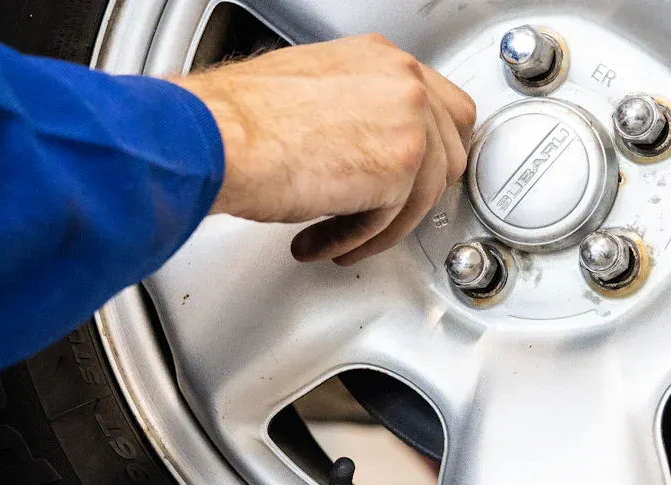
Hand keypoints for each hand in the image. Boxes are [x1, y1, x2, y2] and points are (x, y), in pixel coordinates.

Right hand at [171, 34, 476, 264]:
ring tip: (340, 235)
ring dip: (383, 224)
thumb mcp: (308, 94)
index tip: (412, 173)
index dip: (430, 147)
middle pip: (450, 149)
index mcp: (380, 58)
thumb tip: (360, 146)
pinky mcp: (400, 168)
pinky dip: (359, 239)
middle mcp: (401, 82)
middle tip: (386, 212)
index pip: (440, 104)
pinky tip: (327, 240)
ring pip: (426, 192)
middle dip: (419, 190)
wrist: (219, 138)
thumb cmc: (239, 120)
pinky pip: (394, 219)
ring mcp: (408, 122)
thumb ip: (351, 113)